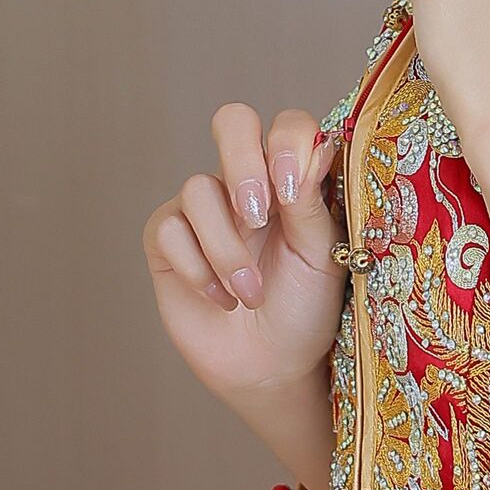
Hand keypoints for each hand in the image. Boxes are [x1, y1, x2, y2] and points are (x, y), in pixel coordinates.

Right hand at [144, 105, 343, 408]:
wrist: (274, 367)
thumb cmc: (306, 307)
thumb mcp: (322, 255)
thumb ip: (312, 200)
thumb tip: (316, 145)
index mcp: (292, 176)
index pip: (286, 125)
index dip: (287, 143)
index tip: (293, 190)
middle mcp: (246, 181)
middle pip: (232, 122)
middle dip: (242, 162)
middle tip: (256, 215)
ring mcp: (203, 208)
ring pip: (197, 188)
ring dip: (227, 248)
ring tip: (249, 292)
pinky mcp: (167, 240)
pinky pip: (169, 230)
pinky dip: (199, 269)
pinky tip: (222, 299)